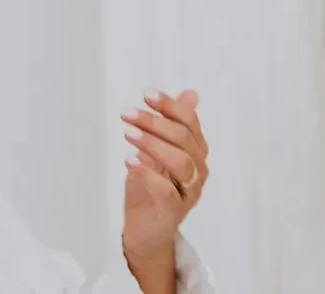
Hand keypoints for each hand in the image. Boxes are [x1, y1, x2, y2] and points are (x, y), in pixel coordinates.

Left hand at [119, 89, 208, 289]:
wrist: (148, 230)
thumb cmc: (153, 187)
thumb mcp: (159, 150)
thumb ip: (172, 123)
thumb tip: (191, 94)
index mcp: (196, 151)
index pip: (188, 122)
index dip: (169, 105)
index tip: (146, 94)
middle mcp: (198, 170)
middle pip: (183, 139)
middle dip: (153, 121)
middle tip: (127, 113)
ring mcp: (188, 191)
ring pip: (180, 162)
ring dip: (152, 143)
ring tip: (128, 133)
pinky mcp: (174, 210)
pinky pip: (166, 189)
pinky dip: (147, 172)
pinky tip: (130, 160)